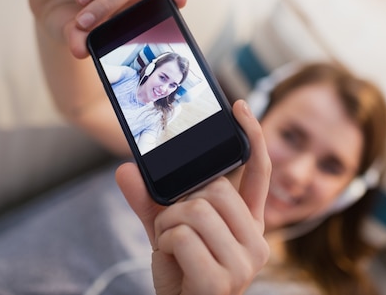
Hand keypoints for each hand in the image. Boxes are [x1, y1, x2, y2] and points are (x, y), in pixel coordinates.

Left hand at [116, 101, 271, 294]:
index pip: (259, 173)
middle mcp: (256, 241)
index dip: (252, 137)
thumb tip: (125, 170)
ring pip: (196, 209)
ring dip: (168, 224)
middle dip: (181, 203)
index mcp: (249, 223)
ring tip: (171, 245)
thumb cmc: (181, 272)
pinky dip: (163, 243)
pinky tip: (171, 261)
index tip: (239, 108)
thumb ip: (151, 200)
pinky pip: (182, 235)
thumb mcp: (166, 230)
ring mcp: (243, 262)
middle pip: (217, 188)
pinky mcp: (222, 279)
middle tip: (174, 225)